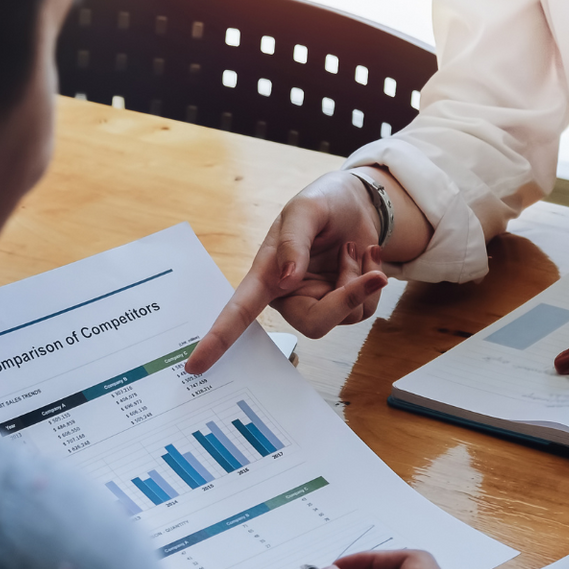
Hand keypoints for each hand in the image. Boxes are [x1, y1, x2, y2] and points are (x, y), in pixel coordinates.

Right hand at [183, 170, 391, 373]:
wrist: (355, 203)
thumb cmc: (321, 204)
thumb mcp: (305, 211)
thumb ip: (295, 243)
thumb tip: (288, 280)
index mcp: (267, 275)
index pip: (239, 311)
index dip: (219, 339)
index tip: (195, 365)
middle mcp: (290, 295)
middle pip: (315, 323)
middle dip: (347, 300)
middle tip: (371, 274)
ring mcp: (318, 301)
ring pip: (347, 315)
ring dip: (360, 280)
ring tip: (351, 248)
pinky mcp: (344, 303)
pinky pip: (365, 308)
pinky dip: (373, 280)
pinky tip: (364, 254)